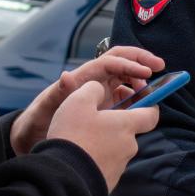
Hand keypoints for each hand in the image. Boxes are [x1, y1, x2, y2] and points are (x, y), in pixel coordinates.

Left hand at [10, 46, 164, 154]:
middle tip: (160, 67)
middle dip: (141, 60)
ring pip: (126, 78)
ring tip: (152, 92)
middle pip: (121, 61)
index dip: (129, 63)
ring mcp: (100, 93)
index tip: (146, 72)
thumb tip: (66, 76)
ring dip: (141, 80)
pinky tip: (143, 107)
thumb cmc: (38, 120)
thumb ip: (58, 93)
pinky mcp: (104, 106)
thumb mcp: (45, 108)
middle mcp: (93, 81)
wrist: (34, 135)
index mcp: (83, 78)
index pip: (110, 62)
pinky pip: (125, 96)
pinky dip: (137, 98)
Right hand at [44, 82, 158, 190]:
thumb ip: (93, 89)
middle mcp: (129, 146)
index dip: (148, 104)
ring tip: (80, 139)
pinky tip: (78, 156)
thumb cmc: (73, 136)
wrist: (64, 178)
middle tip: (92, 119)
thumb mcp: (78, 102)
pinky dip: (96, 158)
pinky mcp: (109, 181)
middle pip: (128, 131)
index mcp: (126, 125)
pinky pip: (106, 164)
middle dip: (114, 124)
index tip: (139, 97)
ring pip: (116, 147)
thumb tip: (100, 88)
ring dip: (103, 141)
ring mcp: (120, 166)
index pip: (152, 114)